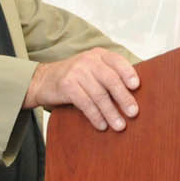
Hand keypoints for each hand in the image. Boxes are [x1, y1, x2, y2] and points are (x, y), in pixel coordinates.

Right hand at [24, 49, 139, 131]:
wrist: (43, 80)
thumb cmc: (74, 77)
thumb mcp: (92, 70)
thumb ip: (110, 76)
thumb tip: (134, 98)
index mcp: (99, 55)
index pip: (117, 61)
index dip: (128, 73)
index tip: (136, 86)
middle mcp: (88, 60)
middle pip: (110, 80)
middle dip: (123, 98)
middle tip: (133, 113)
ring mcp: (76, 72)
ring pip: (99, 94)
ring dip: (111, 112)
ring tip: (120, 125)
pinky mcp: (67, 85)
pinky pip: (85, 103)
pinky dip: (95, 116)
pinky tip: (102, 125)